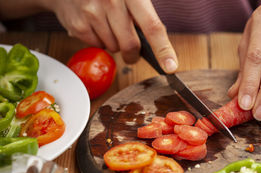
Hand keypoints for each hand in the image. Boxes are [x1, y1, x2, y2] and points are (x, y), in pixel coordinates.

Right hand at [42, 0, 177, 70]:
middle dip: (133, 54)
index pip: (152, 27)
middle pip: (130, 45)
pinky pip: (96, 46)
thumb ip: (143, 14)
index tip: (171, 67)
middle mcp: (111, 1)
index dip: (163, 50)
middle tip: (132, 49)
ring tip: (107, 23)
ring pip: (113, 48)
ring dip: (114, 43)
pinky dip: (99, 40)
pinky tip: (94, 24)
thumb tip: (159, 45)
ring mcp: (92, 12)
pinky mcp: (78, 24)